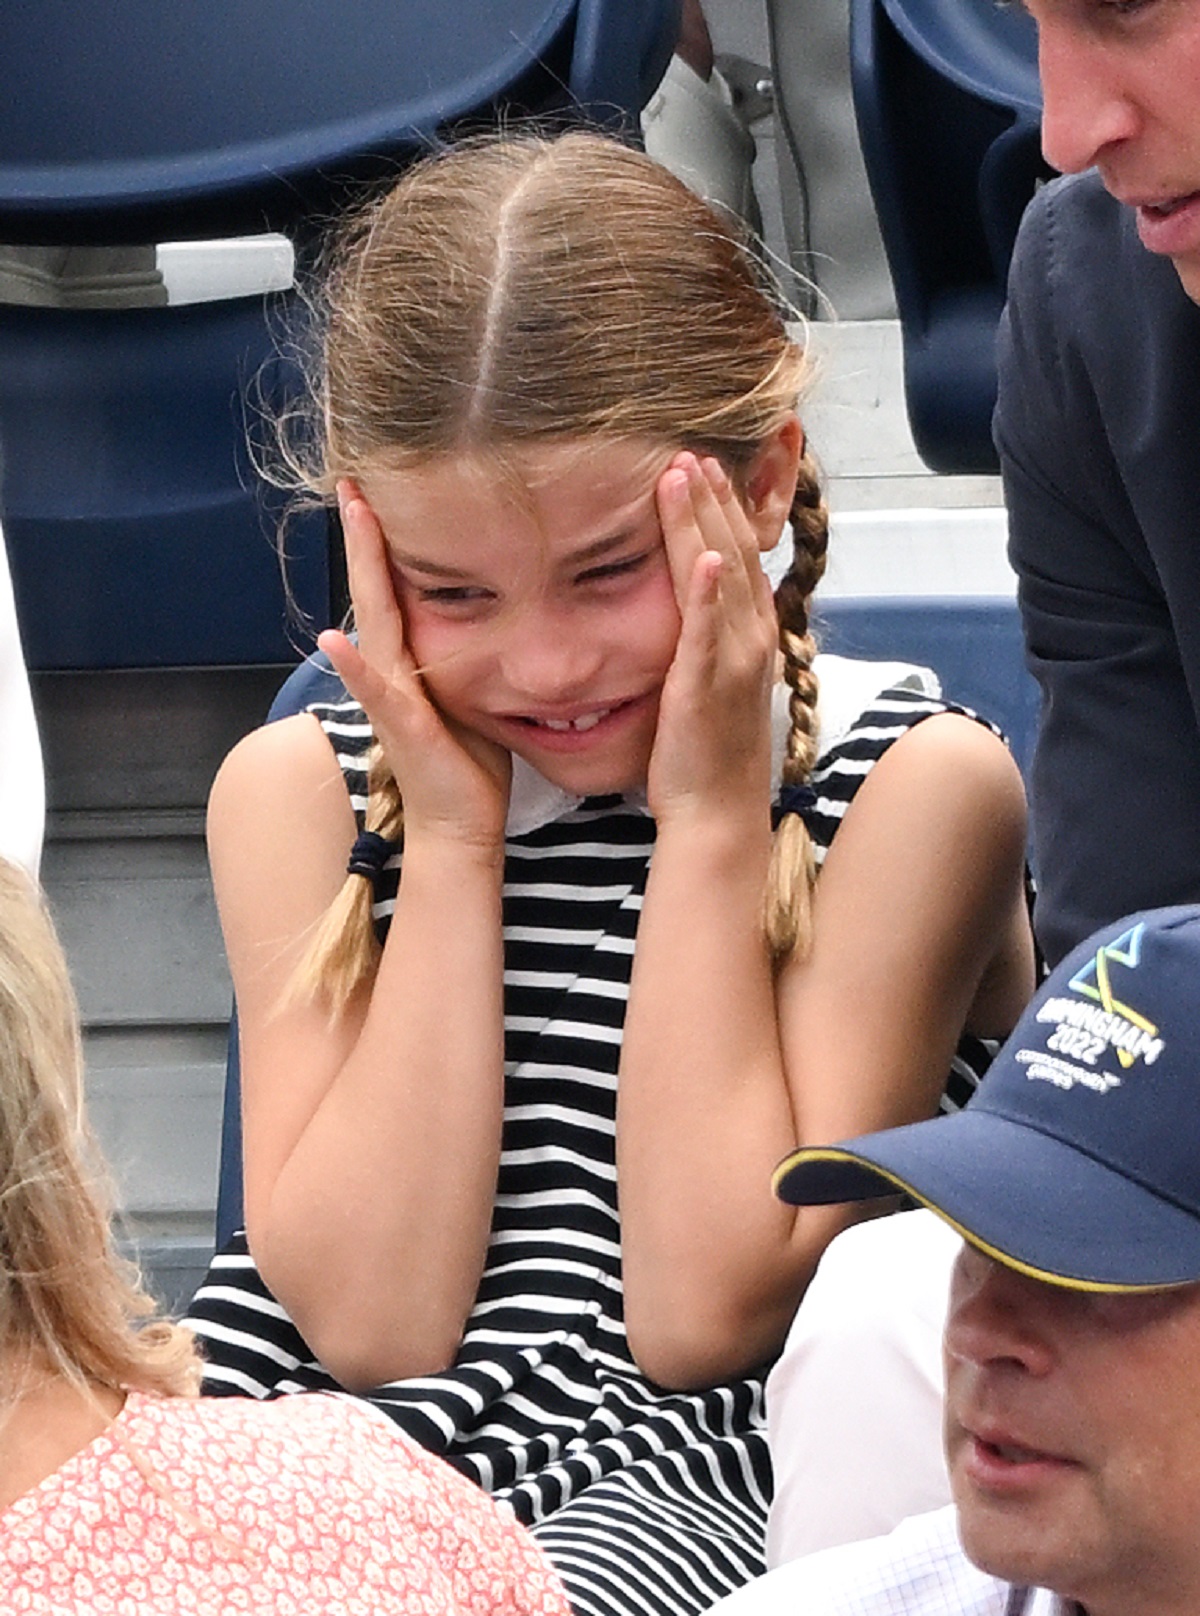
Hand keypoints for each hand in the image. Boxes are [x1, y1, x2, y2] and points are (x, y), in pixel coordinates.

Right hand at [318, 483, 510, 852]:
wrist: (460, 826)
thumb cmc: (469, 764)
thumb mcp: (475, 692)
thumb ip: (474, 651)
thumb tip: (503, 610)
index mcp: (412, 660)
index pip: (396, 588)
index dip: (387, 540)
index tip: (378, 488)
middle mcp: (393, 670)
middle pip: (375, 588)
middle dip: (364, 532)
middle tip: (351, 477)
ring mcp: (392, 696)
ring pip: (373, 620)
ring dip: (361, 567)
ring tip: (352, 516)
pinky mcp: (404, 727)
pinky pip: (376, 690)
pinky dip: (354, 666)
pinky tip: (333, 636)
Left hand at [646, 454, 777, 826]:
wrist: (716, 810)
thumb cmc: (707, 748)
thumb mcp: (713, 676)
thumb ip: (711, 632)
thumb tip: (709, 592)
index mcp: (751, 631)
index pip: (740, 553)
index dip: (724, 506)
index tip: (704, 462)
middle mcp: (751, 636)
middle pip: (732, 550)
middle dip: (712, 496)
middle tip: (690, 447)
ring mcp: (733, 659)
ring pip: (719, 575)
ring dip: (702, 522)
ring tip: (685, 471)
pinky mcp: (706, 686)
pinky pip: (706, 631)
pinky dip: (705, 590)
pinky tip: (698, 553)